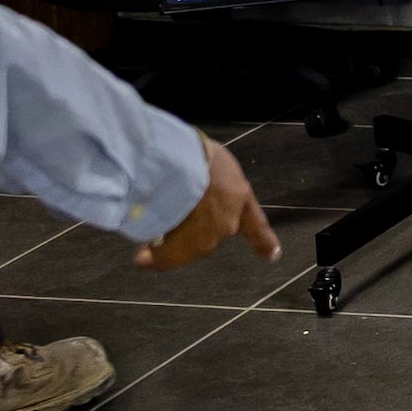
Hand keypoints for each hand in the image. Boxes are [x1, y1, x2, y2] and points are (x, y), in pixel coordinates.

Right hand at [136, 133, 276, 269]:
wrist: (174, 166)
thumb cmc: (192, 153)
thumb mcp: (205, 157)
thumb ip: (202, 176)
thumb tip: (182, 188)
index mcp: (239, 197)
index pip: (255, 224)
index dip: (264, 241)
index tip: (272, 256)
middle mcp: (226, 224)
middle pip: (208, 234)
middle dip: (190, 228)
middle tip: (169, 209)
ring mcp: (202, 240)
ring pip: (184, 246)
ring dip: (168, 241)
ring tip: (147, 223)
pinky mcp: (176, 252)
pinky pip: (164, 257)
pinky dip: (151, 257)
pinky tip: (139, 253)